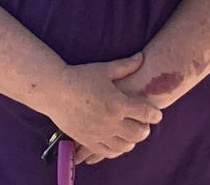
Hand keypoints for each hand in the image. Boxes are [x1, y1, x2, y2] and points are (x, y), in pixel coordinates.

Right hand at [44, 52, 161, 160]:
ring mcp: (100, 133)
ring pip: (126, 146)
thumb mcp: (103, 69)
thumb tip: (141, 57)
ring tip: (129, 132)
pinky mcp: (88, 141)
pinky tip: (116, 141)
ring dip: (132, 140)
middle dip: (145, 129)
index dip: (154, 115)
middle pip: (139, 133)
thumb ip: (125, 66)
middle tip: (142, 124)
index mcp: (117, 102)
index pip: (146, 114)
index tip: (155, 114)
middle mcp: (111, 120)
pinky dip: (117, 149)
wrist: (53, 90)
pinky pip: (109, 153)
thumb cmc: (79, 77)